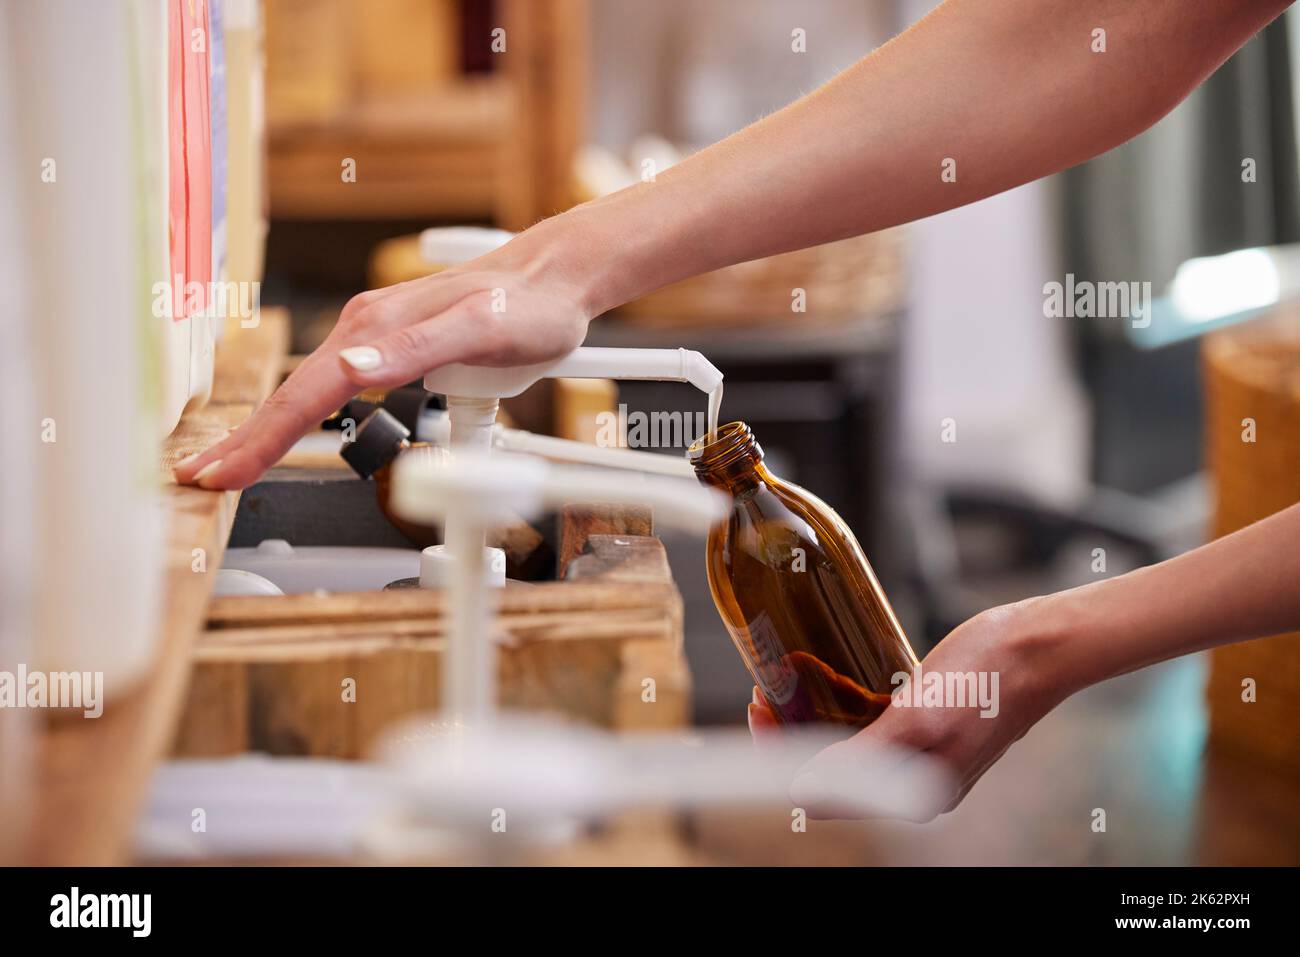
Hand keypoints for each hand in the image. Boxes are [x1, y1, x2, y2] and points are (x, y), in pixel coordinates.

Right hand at [173, 218, 596, 489]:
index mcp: (377, 328)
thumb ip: (417, 348)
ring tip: (233, 461)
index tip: (223, 473)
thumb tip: (352, 367)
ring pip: (309, 390)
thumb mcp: (482, 329)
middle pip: (294, 394)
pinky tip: (290, 425)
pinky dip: (300, 410)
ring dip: (267, 427)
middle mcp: (368, 329)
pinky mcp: (393, 343)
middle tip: (201, 477)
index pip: (306, 395)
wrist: (556, 277)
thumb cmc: (530, 306)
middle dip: (245, 438)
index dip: (261, 439)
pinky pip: (331, 384)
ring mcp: (377, 336)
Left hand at [750, 599, 1070, 820]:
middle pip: (829, 769)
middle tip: (767, 686)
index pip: (821, 792)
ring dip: (811, 714)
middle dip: (791, 730)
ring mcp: (922, 757)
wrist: (1040, 646)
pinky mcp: (928, 728)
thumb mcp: (917, 717)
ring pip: (845, 744)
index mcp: (912, 794)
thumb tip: (806, 793)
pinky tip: (825, 674)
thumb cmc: (987, 676)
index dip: (779, 753)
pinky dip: (840, 703)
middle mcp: (915, 784)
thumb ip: (865, 760)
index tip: (761, 707)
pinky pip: (869, 725)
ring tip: (788, 675)